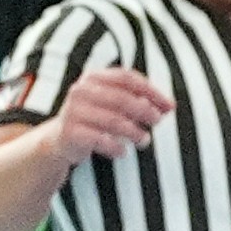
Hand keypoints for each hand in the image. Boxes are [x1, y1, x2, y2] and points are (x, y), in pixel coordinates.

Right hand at [51, 68, 174, 163]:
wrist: (60, 139)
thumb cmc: (96, 118)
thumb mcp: (115, 104)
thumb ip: (140, 101)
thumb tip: (169, 106)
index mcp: (94, 78)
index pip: (127, 78)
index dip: (151, 91)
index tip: (169, 106)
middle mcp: (81, 91)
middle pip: (122, 99)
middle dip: (145, 111)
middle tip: (158, 121)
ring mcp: (73, 111)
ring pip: (114, 121)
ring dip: (134, 133)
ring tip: (144, 140)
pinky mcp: (70, 132)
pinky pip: (100, 140)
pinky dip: (116, 147)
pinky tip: (123, 152)